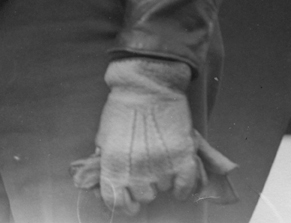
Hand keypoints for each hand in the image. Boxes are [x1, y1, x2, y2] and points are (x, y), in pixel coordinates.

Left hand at [94, 57, 198, 214]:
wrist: (146, 86)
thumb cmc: (121, 108)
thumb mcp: (104, 136)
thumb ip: (105, 162)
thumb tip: (106, 182)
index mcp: (112, 165)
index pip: (116, 203)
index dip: (122, 203)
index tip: (127, 199)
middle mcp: (136, 171)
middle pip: (143, 197)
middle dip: (143, 186)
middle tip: (144, 168)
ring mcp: (161, 167)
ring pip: (163, 190)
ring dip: (162, 179)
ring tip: (160, 159)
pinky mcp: (183, 159)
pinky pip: (186, 187)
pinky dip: (183, 186)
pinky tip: (178, 177)